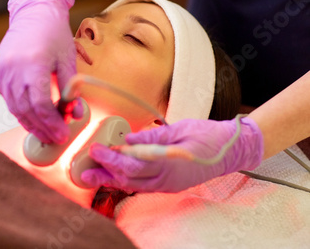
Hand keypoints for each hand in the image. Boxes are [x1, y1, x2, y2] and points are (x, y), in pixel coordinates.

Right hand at [0, 0, 78, 143]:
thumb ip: (70, 89)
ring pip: (14, 107)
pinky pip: (8, 97)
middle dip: (42, 128)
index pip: (41, 105)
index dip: (52, 124)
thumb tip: (75, 113)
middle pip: (27, 110)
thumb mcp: (67, 60)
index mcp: (34, 64)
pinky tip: (32, 118)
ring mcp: (2, 70)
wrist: (33, 12)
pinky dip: (20, 110)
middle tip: (55, 139)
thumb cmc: (54, 34)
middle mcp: (13, 69)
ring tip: (45, 133)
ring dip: (30, 123)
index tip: (62, 135)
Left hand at [81, 117, 263, 191]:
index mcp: (169, 164)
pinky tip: (113, 177)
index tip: (97, 148)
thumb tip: (127, 140)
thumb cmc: (209, 137)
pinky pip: (142, 186)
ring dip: (110, 180)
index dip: (111, 158)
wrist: (232, 150)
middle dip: (104, 172)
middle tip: (84, 166)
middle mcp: (167, 179)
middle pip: (128, 178)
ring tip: (91, 176)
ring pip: (133, 185)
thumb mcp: (180, 129)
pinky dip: (125, 181)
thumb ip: (152, 137)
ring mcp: (168, 185)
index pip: (132, 164)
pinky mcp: (169, 184)